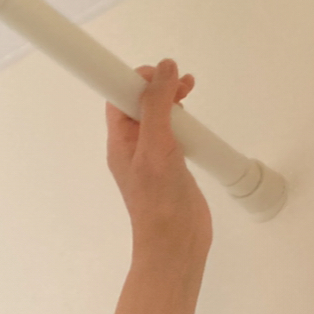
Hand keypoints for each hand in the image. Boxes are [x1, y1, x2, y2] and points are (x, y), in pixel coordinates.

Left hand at [106, 60, 212, 261]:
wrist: (175, 244)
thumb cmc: (159, 202)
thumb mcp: (156, 147)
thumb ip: (157, 107)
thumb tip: (163, 69)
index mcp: (120, 142)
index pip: (118, 98)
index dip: (135, 79)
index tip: (159, 73)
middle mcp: (133, 146)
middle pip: (140, 102)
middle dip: (159, 86)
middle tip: (183, 84)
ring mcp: (153, 156)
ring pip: (159, 116)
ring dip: (173, 100)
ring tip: (190, 92)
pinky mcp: (172, 164)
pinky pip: (174, 132)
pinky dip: (184, 121)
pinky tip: (195, 125)